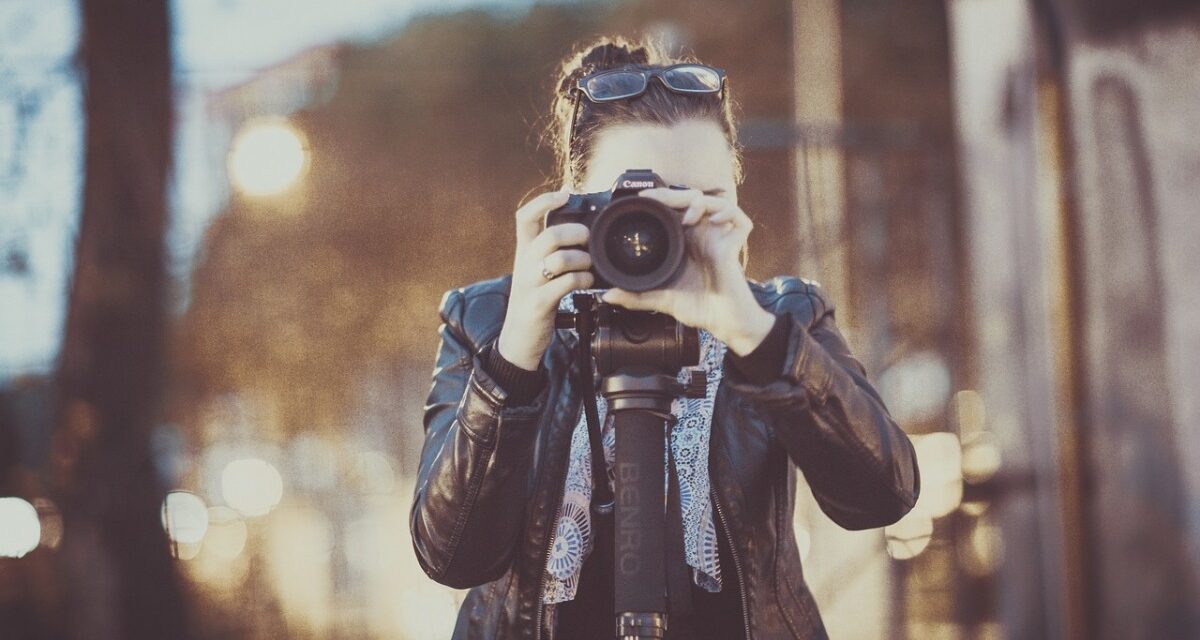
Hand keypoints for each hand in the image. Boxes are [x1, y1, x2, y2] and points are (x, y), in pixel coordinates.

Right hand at [496, 190, 595, 369]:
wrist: (519, 338)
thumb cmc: (535, 299)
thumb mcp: (537, 270)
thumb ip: (551, 249)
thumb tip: (580, 225)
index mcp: (524, 251)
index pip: (525, 216)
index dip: (544, 201)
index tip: (565, 195)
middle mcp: (524, 264)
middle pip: (549, 235)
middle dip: (575, 233)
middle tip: (588, 240)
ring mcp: (529, 284)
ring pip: (558, 259)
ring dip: (582, 260)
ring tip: (589, 266)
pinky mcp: (538, 304)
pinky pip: (564, 284)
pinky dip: (581, 281)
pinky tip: (587, 283)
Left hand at [600, 187, 774, 355]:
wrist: (723, 323)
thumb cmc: (699, 308)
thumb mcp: (661, 299)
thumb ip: (635, 296)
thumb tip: (607, 296)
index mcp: (685, 242)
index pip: (674, 210)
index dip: (661, 198)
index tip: (642, 198)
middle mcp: (702, 235)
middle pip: (691, 200)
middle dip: (674, 194)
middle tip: (656, 198)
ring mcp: (719, 238)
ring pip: (714, 203)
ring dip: (699, 202)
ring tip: (687, 217)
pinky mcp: (735, 245)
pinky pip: (739, 220)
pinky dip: (728, 213)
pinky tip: (714, 220)